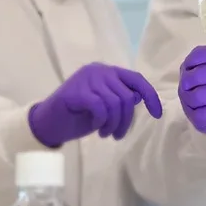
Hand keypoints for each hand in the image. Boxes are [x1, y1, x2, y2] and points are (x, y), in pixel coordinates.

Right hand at [29, 63, 162, 147]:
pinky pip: (100, 107)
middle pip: (127, 96)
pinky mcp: (75, 92)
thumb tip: (140, 97)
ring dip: (114, 124)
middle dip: (126, 120)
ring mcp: (86, 79)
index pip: (136, 80)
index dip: (150, 96)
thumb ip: (121, 98)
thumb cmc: (77, 116)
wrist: (48, 123)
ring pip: (115, 103)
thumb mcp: (105, 107)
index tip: (157, 114)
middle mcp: (98, 71)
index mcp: (107, 72)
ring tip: (106, 133)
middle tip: (117, 135)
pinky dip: (101, 121)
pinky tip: (97, 128)